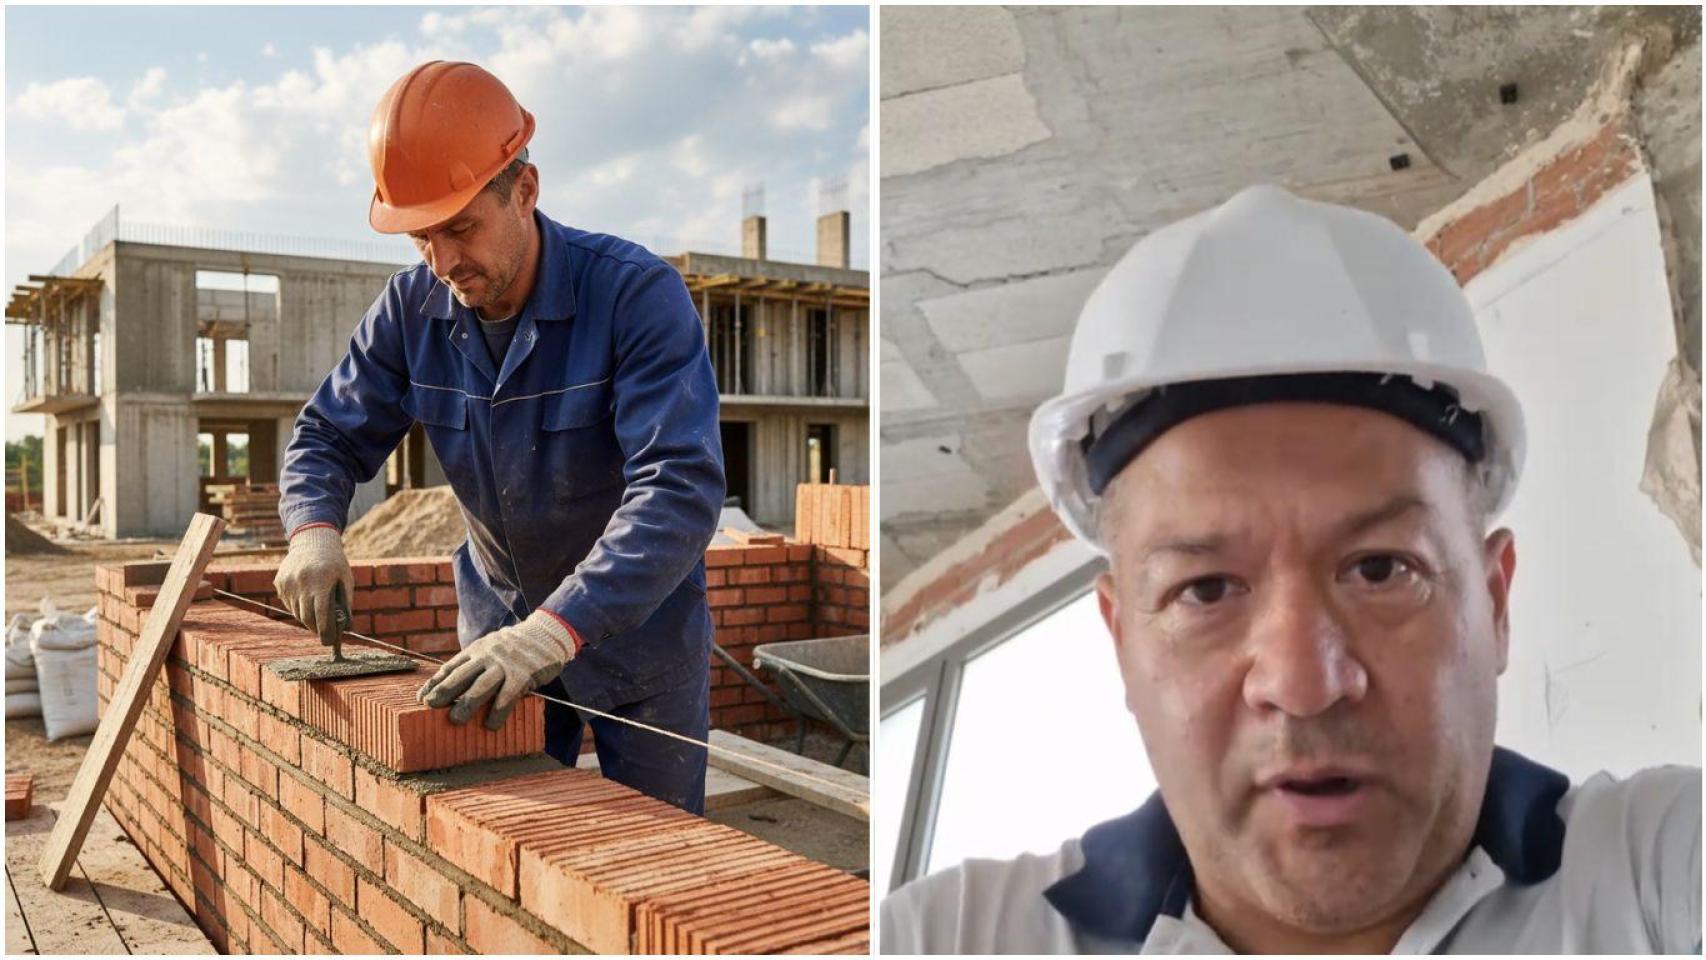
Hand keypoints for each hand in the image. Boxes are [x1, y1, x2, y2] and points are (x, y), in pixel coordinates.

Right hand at [273, 525, 353, 635]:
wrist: (313, 541)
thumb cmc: (334, 563)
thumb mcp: (346, 580)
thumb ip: (345, 604)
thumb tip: (347, 628)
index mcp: (321, 581)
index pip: (321, 614)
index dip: (326, 630)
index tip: (329, 641)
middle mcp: (301, 582)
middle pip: (307, 617)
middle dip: (316, 628)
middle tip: (324, 632)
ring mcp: (288, 582)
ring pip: (297, 612)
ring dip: (307, 617)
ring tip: (317, 611)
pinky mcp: (279, 582)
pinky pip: (289, 603)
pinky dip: (298, 606)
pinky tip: (306, 596)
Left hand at [416, 611, 577, 729]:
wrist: (546, 634)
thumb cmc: (515, 648)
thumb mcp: (491, 648)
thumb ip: (475, 664)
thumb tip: (453, 687)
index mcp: (476, 650)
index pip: (450, 667)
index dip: (435, 683)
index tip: (421, 698)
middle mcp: (487, 656)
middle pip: (461, 676)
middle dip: (443, 692)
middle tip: (429, 707)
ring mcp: (505, 665)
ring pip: (481, 686)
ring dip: (466, 704)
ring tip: (455, 720)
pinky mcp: (523, 675)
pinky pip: (507, 696)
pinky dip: (498, 711)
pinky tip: (491, 724)